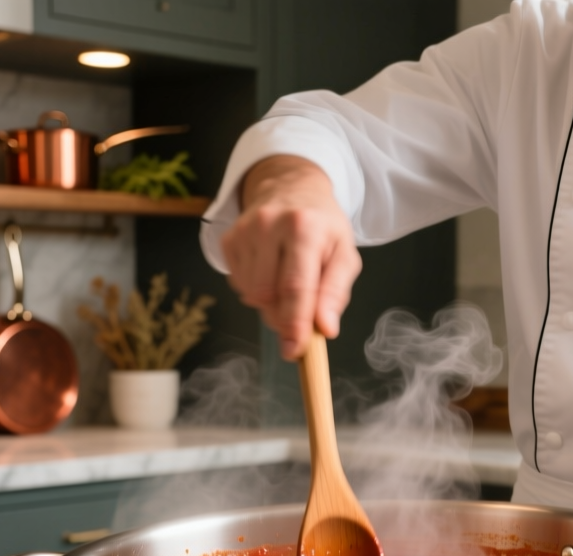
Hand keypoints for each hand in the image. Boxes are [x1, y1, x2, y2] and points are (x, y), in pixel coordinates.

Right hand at [220, 155, 361, 359]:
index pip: (295, 286)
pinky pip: (239, 285)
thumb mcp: (344, 253)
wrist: (291, 188)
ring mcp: (244, 231)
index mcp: (304, 228)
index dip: (295, 323)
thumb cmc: (322, 226)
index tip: (295, 350)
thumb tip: (325, 329)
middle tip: (300, 315)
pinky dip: (256, 290)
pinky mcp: (229, 239)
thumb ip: (336, 292)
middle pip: (268, 295)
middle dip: (284, 317)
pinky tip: (270, 271)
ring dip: (271, 304)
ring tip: (287, 283)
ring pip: (251, 294)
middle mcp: (269, 225)